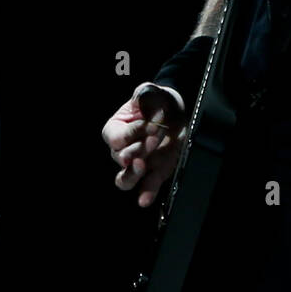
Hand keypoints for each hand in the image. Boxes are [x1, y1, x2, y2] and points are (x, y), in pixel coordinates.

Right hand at [101, 82, 185, 205]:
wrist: (175, 111)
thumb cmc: (156, 101)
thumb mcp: (149, 92)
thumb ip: (144, 95)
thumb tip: (143, 103)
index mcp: (115, 130)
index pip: (116, 137)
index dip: (132, 132)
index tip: (150, 123)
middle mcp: (123, 150)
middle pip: (121, 157)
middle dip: (139, 148)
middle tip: (156, 136)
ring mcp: (138, 164)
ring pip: (125, 179)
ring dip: (132, 175)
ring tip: (141, 165)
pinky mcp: (154, 173)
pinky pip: (146, 187)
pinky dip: (145, 194)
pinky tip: (145, 199)